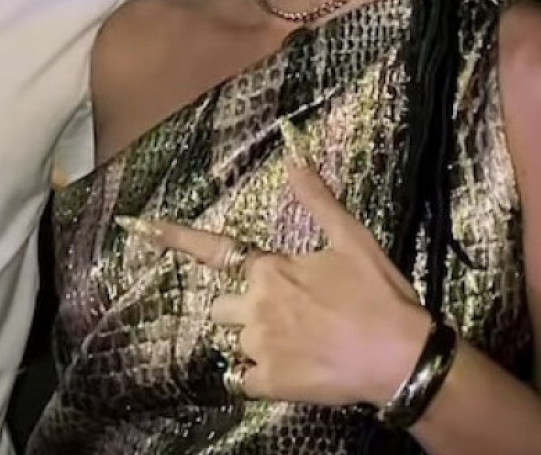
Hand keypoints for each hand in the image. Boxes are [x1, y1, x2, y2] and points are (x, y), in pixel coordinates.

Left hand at [121, 122, 432, 407]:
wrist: (402, 358)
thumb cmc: (379, 296)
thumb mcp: (352, 239)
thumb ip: (317, 200)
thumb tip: (294, 157)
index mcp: (269, 269)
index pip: (211, 249)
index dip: (172, 237)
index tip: (138, 226)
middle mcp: (255, 305)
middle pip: (223, 306)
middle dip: (243, 310)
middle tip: (289, 317)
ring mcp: (259, 346)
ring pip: (235, 343)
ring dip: (256, 344)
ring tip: (300, 347)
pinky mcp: (267, 382)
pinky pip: (241, 380)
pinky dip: (258, 378)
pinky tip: (289, 373)